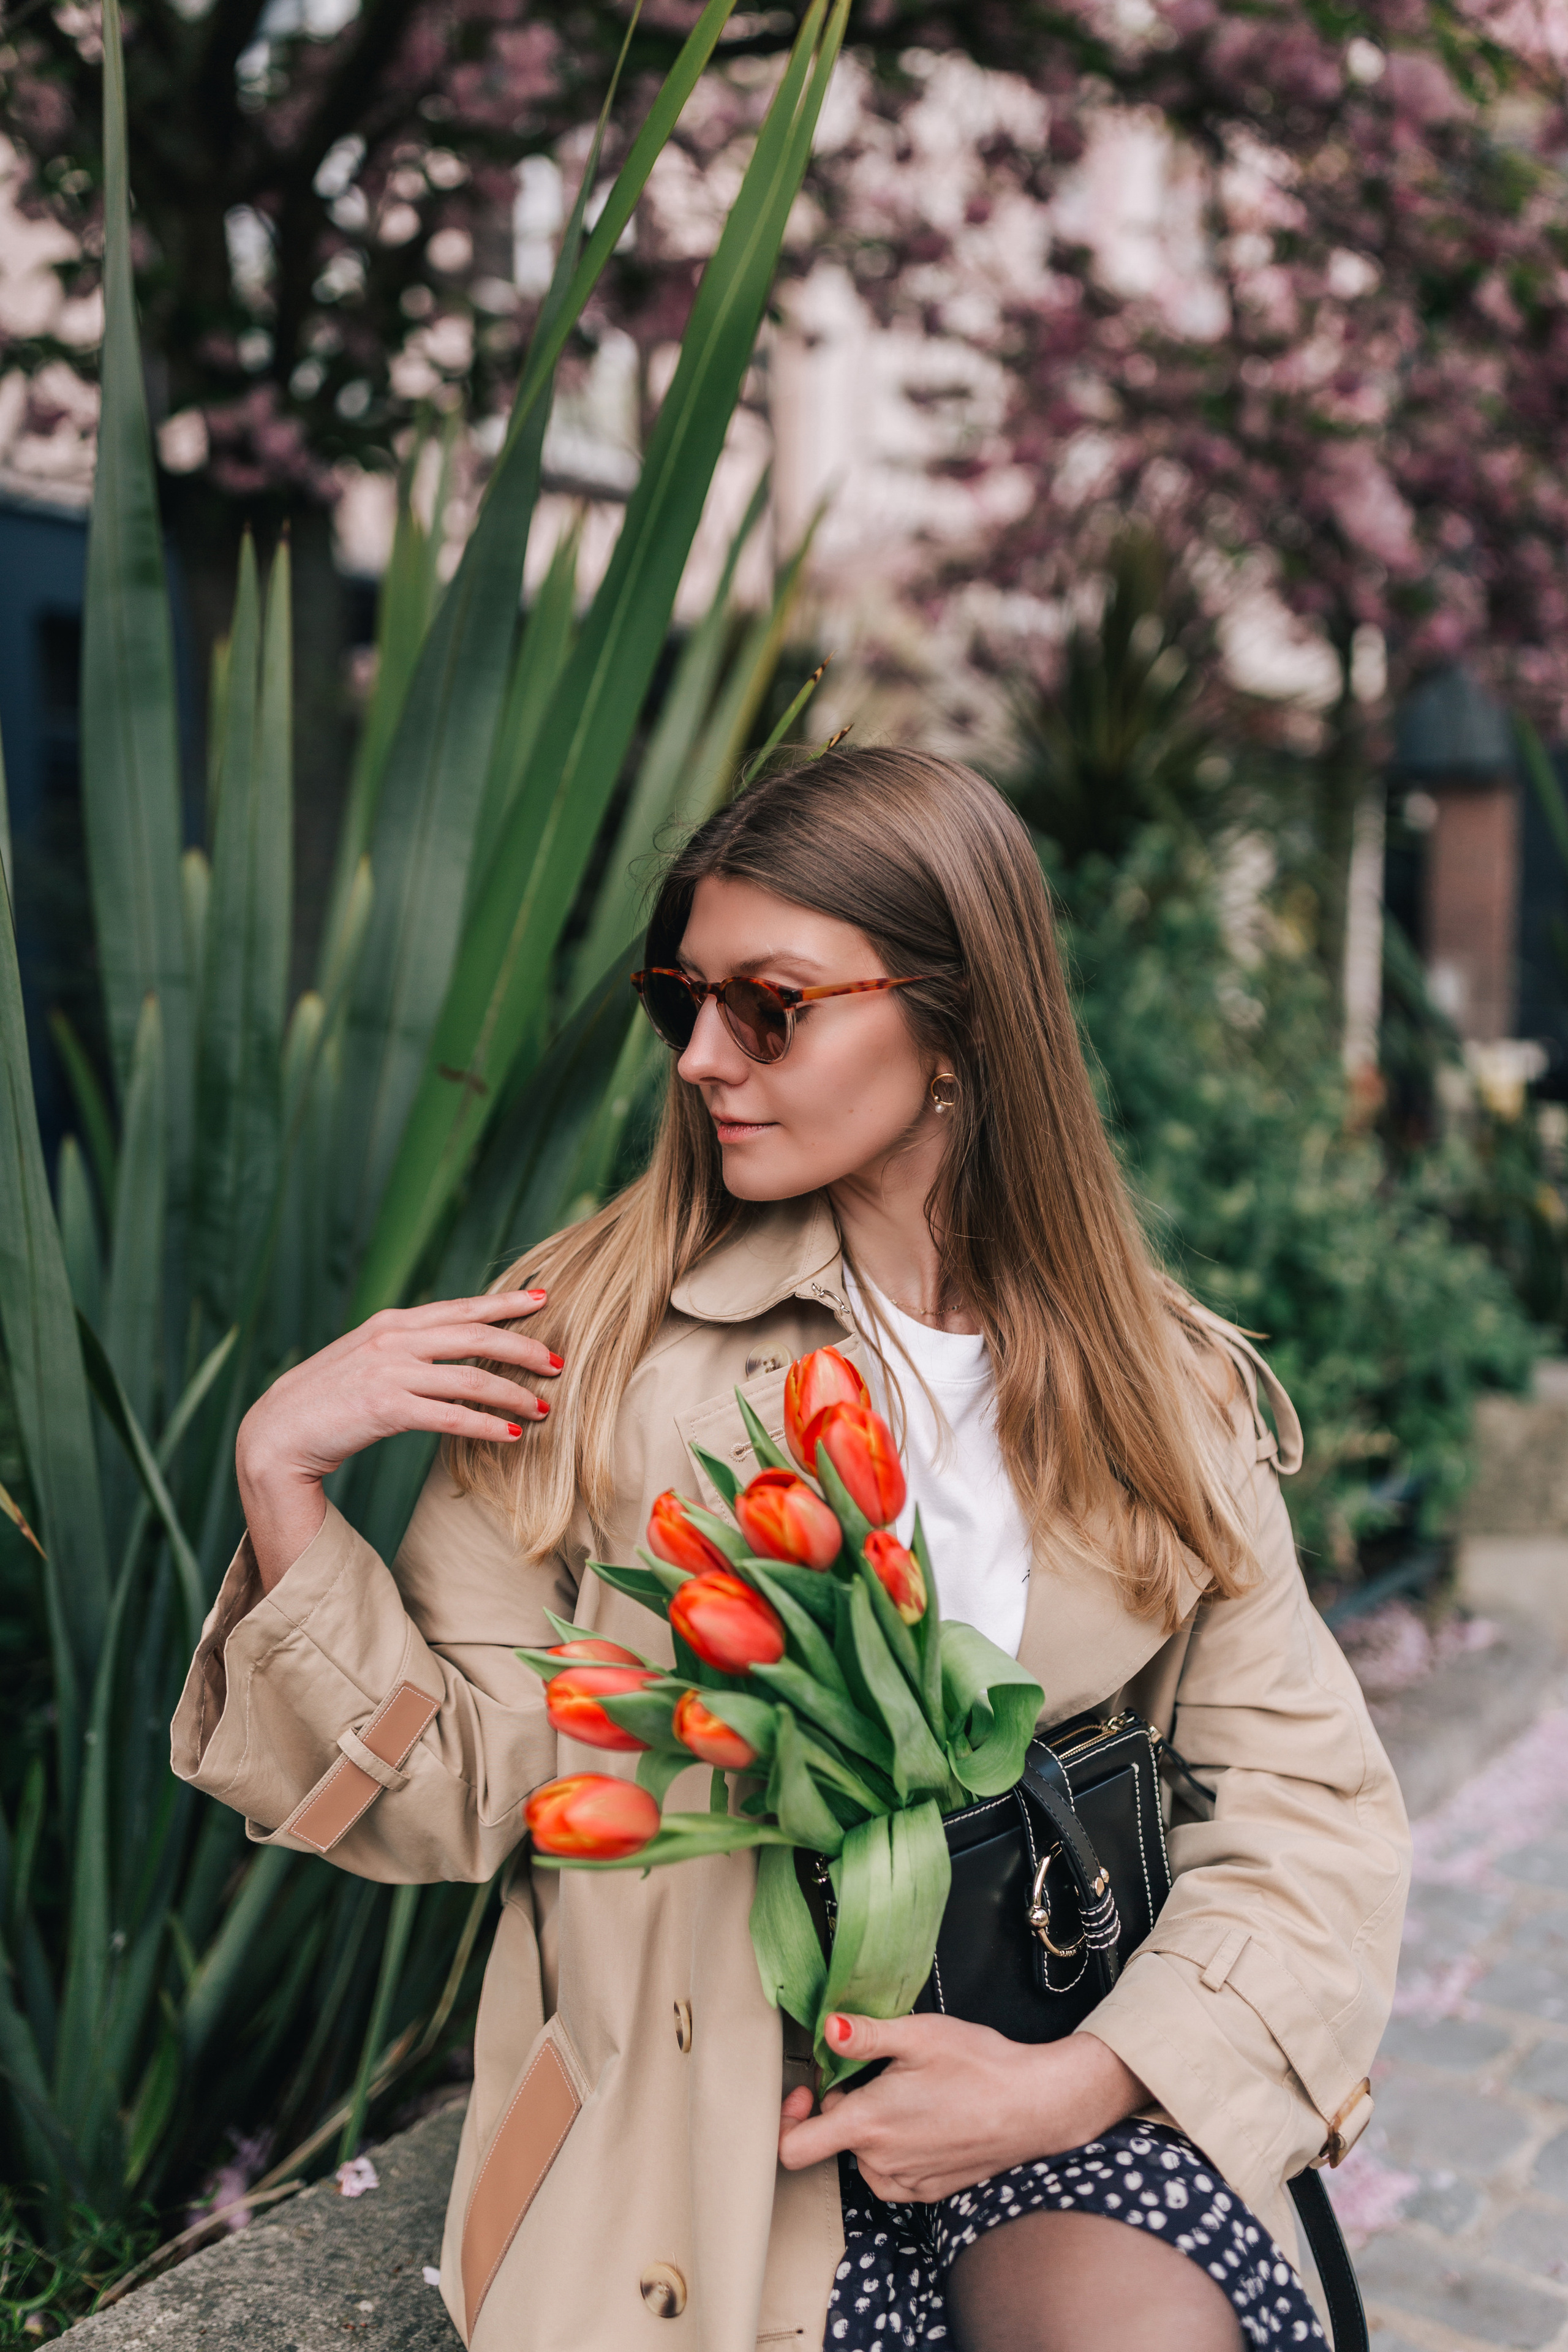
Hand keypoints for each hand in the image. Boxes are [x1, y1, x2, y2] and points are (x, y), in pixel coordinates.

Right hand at [236, 1289, 560, 1591]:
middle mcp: (394, 1339)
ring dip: (512, 1393)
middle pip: (476, 1336)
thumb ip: (406, 1346)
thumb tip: (450, 1345)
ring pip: (470, 1377)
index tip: (542, 1299)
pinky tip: (509, 1434)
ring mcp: (390, 1372)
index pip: (460, 1307)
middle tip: (558, 1362)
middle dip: (523, 1348)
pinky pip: (449, 1416)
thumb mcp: (367, 1357)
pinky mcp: (386, 1408)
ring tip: (541, 1408)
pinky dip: (484, 1424)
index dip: (504, 1303)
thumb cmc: (327, 1398)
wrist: (277, 1431)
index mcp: (392, 1322)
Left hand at [777, 2013, 1146, 2202]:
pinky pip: (889, 2173)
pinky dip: (894, 2149)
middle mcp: (881, 2160)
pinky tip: (923, 2120)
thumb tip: (827, 2027)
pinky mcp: (928, 2191)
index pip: (793, 2148)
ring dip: (872, 2127)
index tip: (806, 2091)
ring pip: (862, 2153)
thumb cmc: (981, 2066)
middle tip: (880, 2070)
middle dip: (845, 2102)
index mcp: (869, 2122)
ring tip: (909, 2093)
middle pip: (834, 2137)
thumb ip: (865, 2033)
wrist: (1035, 2106)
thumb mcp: (921, 2034)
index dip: (787, 2119)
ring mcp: (905, 2180)